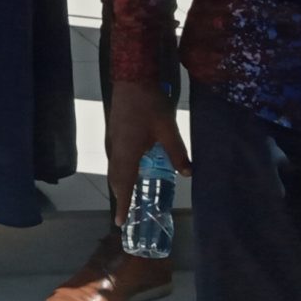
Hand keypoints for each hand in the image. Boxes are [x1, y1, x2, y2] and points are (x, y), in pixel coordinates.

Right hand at [104, 80, 190, 223]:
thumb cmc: (149, 103)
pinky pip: (114, 158)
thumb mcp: (168, 129)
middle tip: (126, 212)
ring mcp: (112, 139)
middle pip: (115, 178)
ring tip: (127, 194)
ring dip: (119, 183)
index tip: (120, 223)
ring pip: (113, 168)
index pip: (124, 184)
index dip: (123, 204)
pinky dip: (119, 170)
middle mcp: (115, 149)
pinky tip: (129, 168)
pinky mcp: (114, 131)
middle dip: (120, 196)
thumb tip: (188, 174)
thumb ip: (177, 152)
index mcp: (127, 152)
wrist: (132, 77)